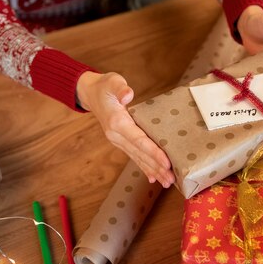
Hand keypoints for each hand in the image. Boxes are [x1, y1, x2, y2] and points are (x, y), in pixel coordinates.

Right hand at [76, 71, 174, 187]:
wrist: (91, 94)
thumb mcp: (112, 81)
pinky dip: (144, 167)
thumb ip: (120, 88)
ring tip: (167, 182)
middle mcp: (116, 135)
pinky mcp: (120, 141)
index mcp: (117, 122)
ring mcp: (117, 140)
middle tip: (172, 179)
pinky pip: (134, 156)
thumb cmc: (105, 86)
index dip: (153, 152)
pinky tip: (153, 177)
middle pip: (139, 154)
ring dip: (152, 170)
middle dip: (156, 167)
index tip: (166, 162)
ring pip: (137, 158)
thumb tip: (127, 95)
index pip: (138, 140)